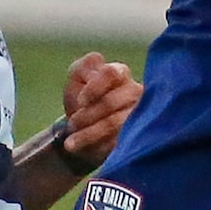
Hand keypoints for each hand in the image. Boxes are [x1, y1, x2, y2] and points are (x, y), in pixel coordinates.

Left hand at [61, 53, 140, 171]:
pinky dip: (97, 147)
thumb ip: (82, 67)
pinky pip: (118, 142)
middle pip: (110, 102)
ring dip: (89, 133)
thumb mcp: (76, 81)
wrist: (84, 133)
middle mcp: (135, 93)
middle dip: (86, 115)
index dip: (94, 88)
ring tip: (71, 141)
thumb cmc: (82, 102)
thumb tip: (97, 59)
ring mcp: (139, 116)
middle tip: (72, 124)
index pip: (111, 73)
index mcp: (120, 73)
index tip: (80, 101)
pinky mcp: (137, 139)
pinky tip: (84, 149)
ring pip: (115, 124)